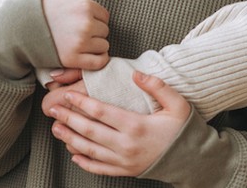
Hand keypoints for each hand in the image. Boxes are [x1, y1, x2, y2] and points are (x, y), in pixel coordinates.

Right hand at [41, 0, 110, 69]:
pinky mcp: (74, 58)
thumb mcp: (69, 2)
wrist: (24, 27)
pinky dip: (98, 60)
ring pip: (104, 46)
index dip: (95, 21)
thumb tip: (104, 23)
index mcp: (85, 6)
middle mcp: (86, 23)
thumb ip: (88, 10)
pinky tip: (88, 56)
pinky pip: (99, 61)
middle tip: (77, 34)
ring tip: (78, 43)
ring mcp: (81, 42)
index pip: (105, 17)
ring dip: (94, 47)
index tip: (82, 23)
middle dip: (94, 33)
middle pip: (104, 31)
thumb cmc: (47, 14)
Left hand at [47, 71, 190, 176]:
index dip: (82, 103)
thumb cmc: (184, 129)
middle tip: (53, 109)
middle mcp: (127, 145)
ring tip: (56, 128)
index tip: (68, 95)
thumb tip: (136, 74)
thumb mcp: (178, 104)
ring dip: (70, 139)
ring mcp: (125, 161)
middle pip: (90, 130)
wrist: (193, 160)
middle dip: (68, 119)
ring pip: (90, 150)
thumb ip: (158, 86)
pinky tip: (73, 153)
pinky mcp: (126, 171)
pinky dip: (84, 162)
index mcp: (136, 126)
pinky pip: (99, 168)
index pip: (101, 112)